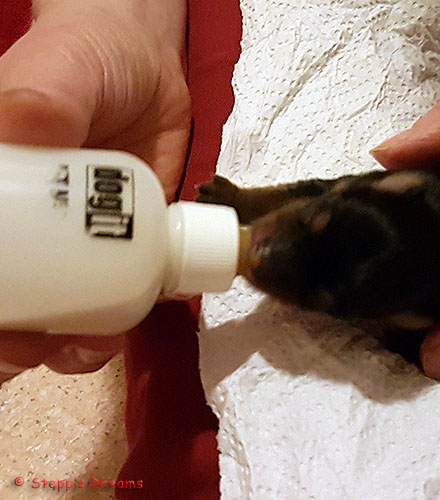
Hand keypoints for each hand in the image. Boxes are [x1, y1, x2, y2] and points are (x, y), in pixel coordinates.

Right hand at [0, 0, 188, 381]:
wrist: (147, 69)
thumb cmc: (85, 56)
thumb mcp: (56, 71)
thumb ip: (38, 101)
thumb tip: (23, 134)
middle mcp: (21, 230)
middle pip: (4, 304)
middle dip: (9, 345)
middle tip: (35, 349)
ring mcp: (70, 244)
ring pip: (50, 317)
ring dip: (62, 347)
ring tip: (90, 345)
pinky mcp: (118, 248)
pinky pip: (109, 300)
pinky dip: (114, 325)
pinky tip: (125, 325)